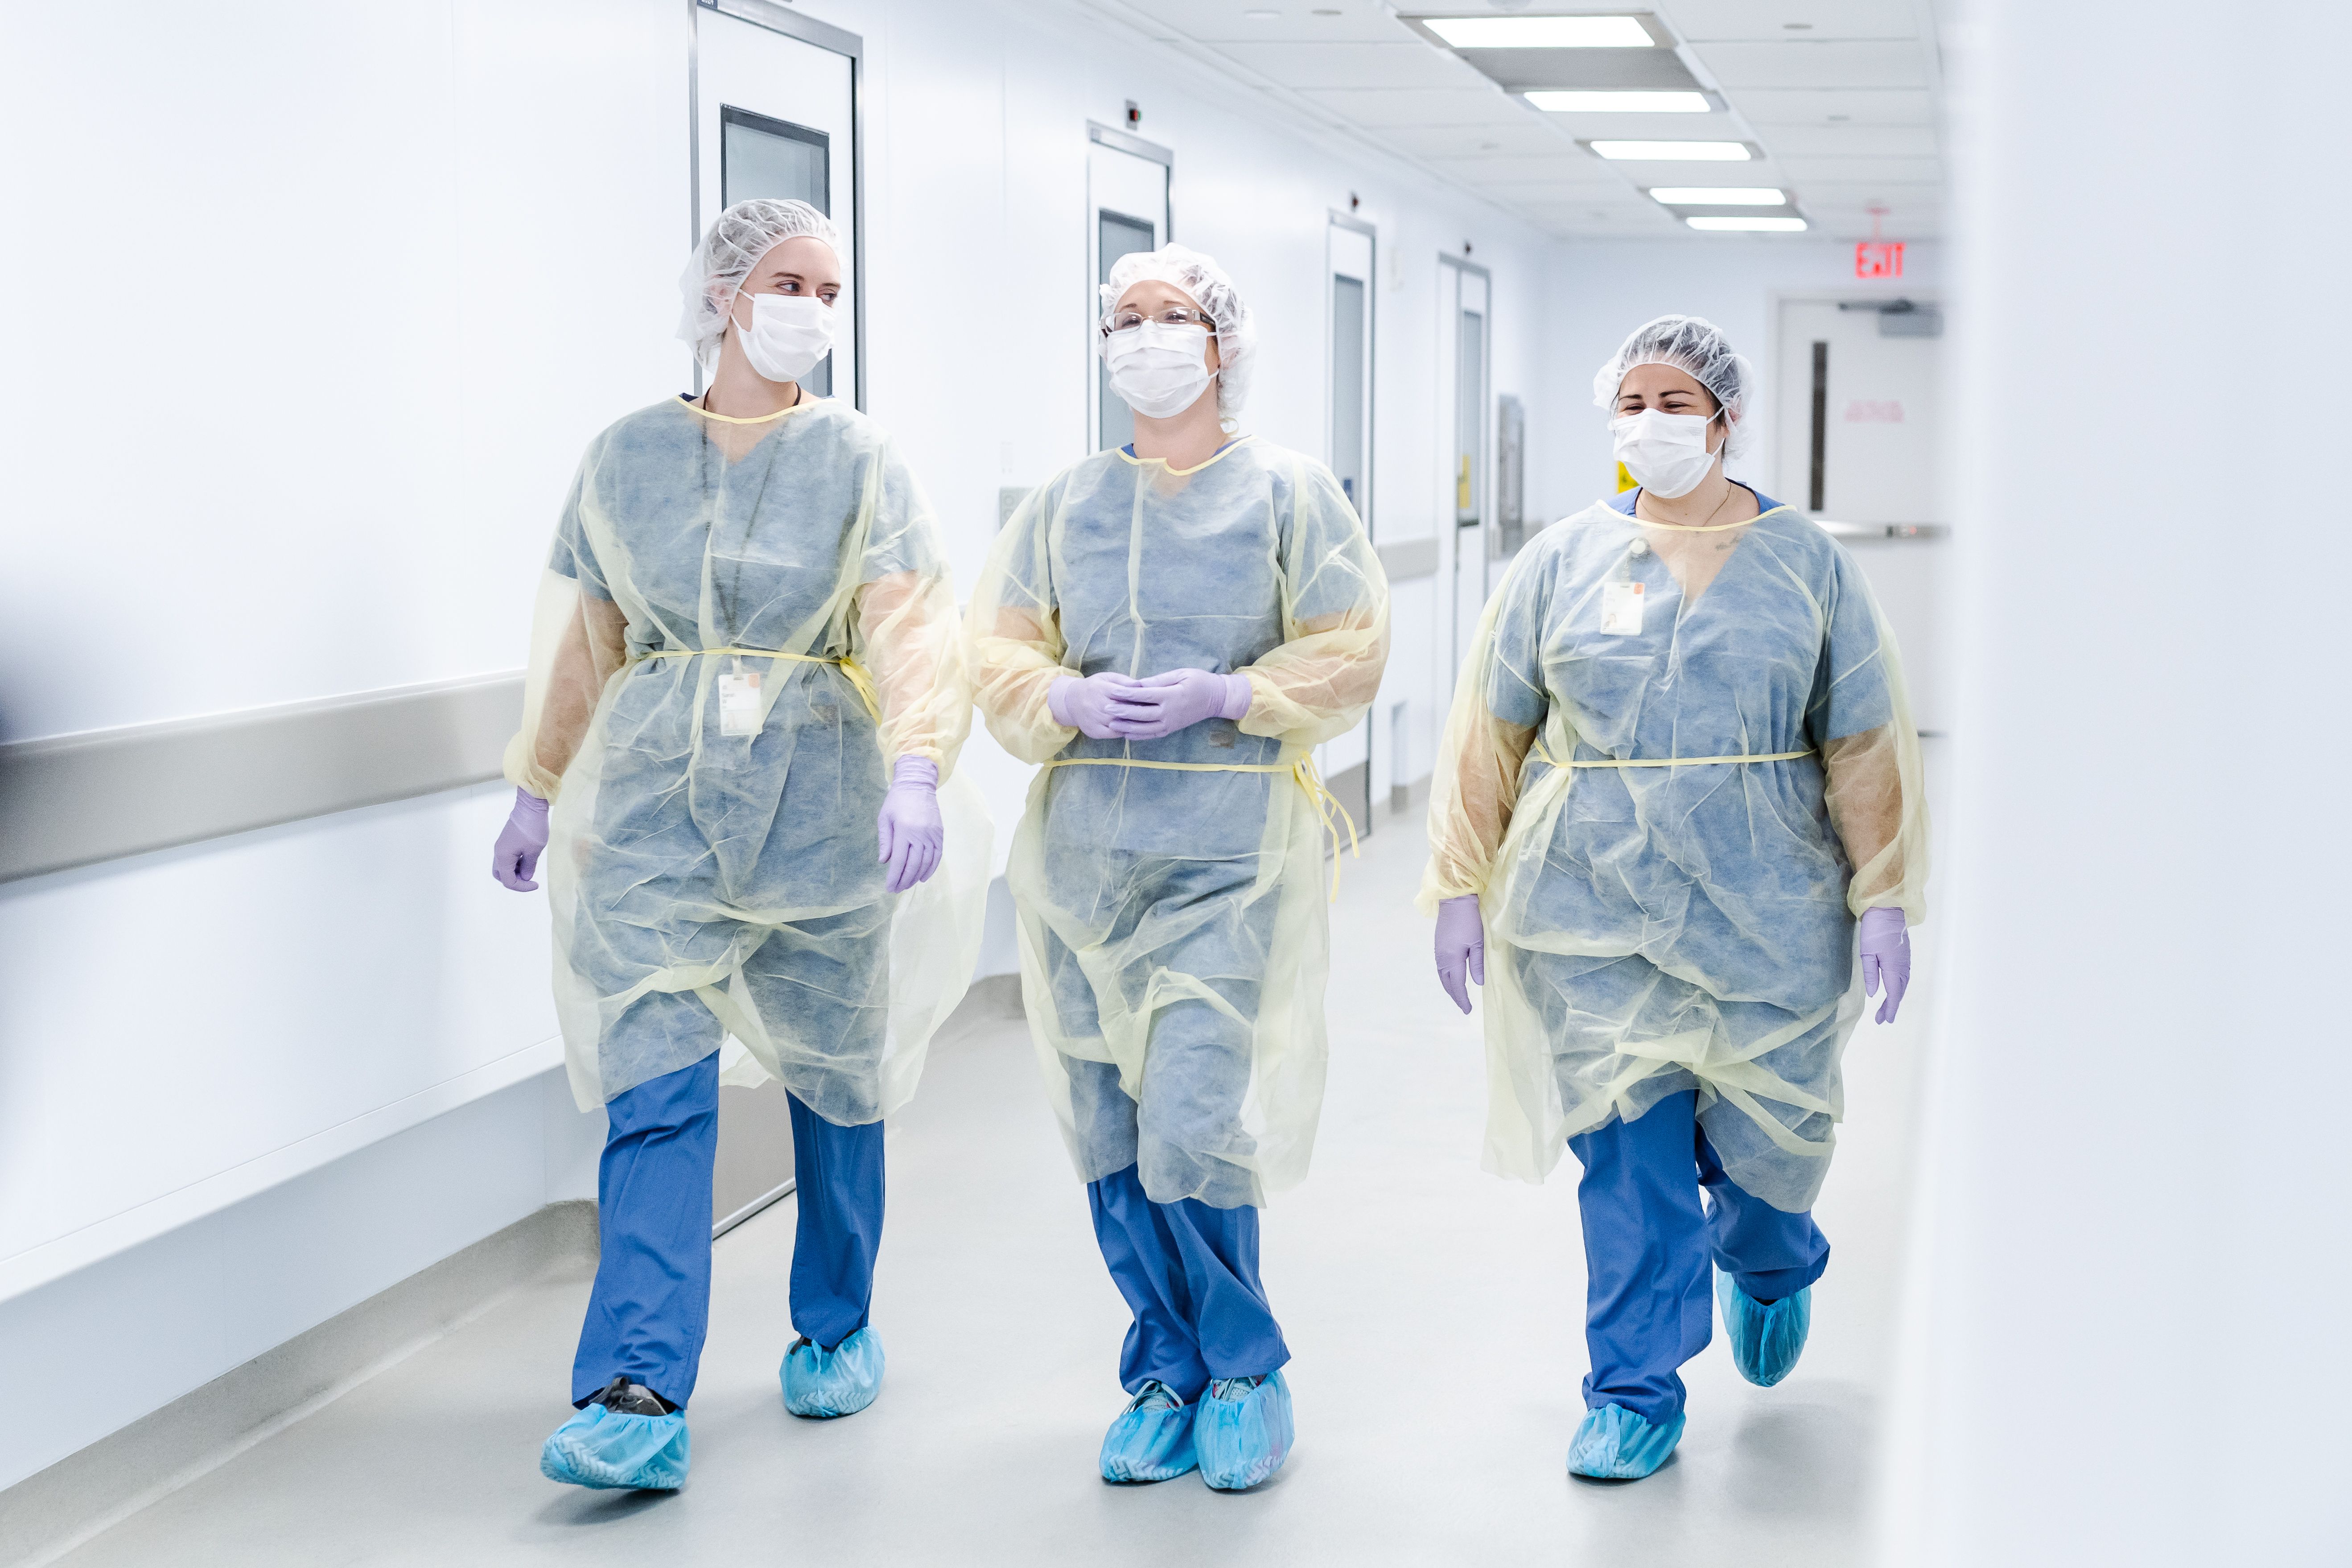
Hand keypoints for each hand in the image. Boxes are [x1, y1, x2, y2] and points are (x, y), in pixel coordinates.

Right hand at [491, 788, 549, 890]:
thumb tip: (526, 877)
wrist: (530, 807)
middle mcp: (498, 853)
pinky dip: (516, 863)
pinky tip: (528, 860)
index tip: (536, 884)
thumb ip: (529, 867)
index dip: (522, 887)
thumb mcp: (534, 851)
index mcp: (503, 857)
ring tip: (530, 868)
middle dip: (515, 880)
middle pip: (501, 875)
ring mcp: (501, 847)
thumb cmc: (532, 828)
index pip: (508, 881)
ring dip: (516, 872)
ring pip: (504, 867)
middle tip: (530, 878)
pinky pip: (508, 858)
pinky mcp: (506, 842)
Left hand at [877, 757, 943, 893]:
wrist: (917, 785)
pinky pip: (937, 856)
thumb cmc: (897, 801)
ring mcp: (932, 835)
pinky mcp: (940, 834)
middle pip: (913, 865)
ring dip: (917, 877)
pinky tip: (923, 877)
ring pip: (926, 863)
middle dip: (904, 880)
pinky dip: (931, 868)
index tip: (889, 887)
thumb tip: (884, 861)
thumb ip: (885, 841)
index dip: (894, 877)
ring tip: (908, 885)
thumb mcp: (884, 818)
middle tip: (897, 889)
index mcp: (903, 830)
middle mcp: (920, 834)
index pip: (899, 861)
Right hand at [1049, 671, 1148, 739]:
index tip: (1152, 699)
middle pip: (1123, 711)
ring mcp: (1095, 720)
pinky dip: (1125, 731)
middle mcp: (1097, 705)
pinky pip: (1114, 734)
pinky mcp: (1094, 731)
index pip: (1124, 694)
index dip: (1139, 698)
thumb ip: (1124, 681)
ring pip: (1120, 724)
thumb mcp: (1107, 677)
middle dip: (1139, 711)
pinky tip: (1134, 728)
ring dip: (1134, 723)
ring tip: (1147, 721)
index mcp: (1101, 689)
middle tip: (1153, 711)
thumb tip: (1141, 684)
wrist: (1071, 701)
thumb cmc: (1094, 687)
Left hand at [1106, 669, 1251, 739]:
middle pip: (1140, 713)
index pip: (1143, 695)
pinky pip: (1151, 735)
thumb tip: (1138, 683)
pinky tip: (1125, 733)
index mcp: (1170, 696)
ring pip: (1144, 728)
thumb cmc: (1199, 681)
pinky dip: (1137, 735)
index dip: (1126, 693)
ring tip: (1110, 723)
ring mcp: (1170, 723)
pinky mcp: (1171, 729)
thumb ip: (1158, 680)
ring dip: (1126, 726)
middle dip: (1121, 711)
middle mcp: (1169, 712)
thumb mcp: (1180, 674)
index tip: (1112, 691)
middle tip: (1105, 707)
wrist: (1217, 699)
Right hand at [1435, 894, 1484, 1014]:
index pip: (1457, 985)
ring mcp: (1438, 952)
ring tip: (1459, 996)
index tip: (1468, 1009)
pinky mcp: (1437, 947)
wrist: (1454, 901)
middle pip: (1447, 984)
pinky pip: (1440, 969)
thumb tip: (1478, 983)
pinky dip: (1445, 978)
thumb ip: (1477, 964)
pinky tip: (1451, 979)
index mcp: (1452, 959)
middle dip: (1455, 996)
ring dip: (1449, 988)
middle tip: (1465, 1006)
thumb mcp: (1477, 943)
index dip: (1463, 999)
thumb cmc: (1469, 920)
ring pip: (1441, 977)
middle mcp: (1442, 959)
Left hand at [1859, 906, 1909, 1023]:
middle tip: (1881, 1019)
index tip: (1883, 1020)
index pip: (1893, 994)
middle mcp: (1903, 967)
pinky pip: (1904, 978)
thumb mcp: (1867, 953)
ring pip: (1903, 985)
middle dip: (1891, 1007)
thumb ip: (1871, 974)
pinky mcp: (1904, 956)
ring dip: (1896, 998)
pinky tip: (1893, 991)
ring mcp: (1906, 961)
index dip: (1889, 1008)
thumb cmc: (1874, 930)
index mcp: (1893, 967)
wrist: (1886, 910)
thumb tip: (1873, 994)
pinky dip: (1899, 988)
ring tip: (1886, 1009)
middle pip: (1899, 992)